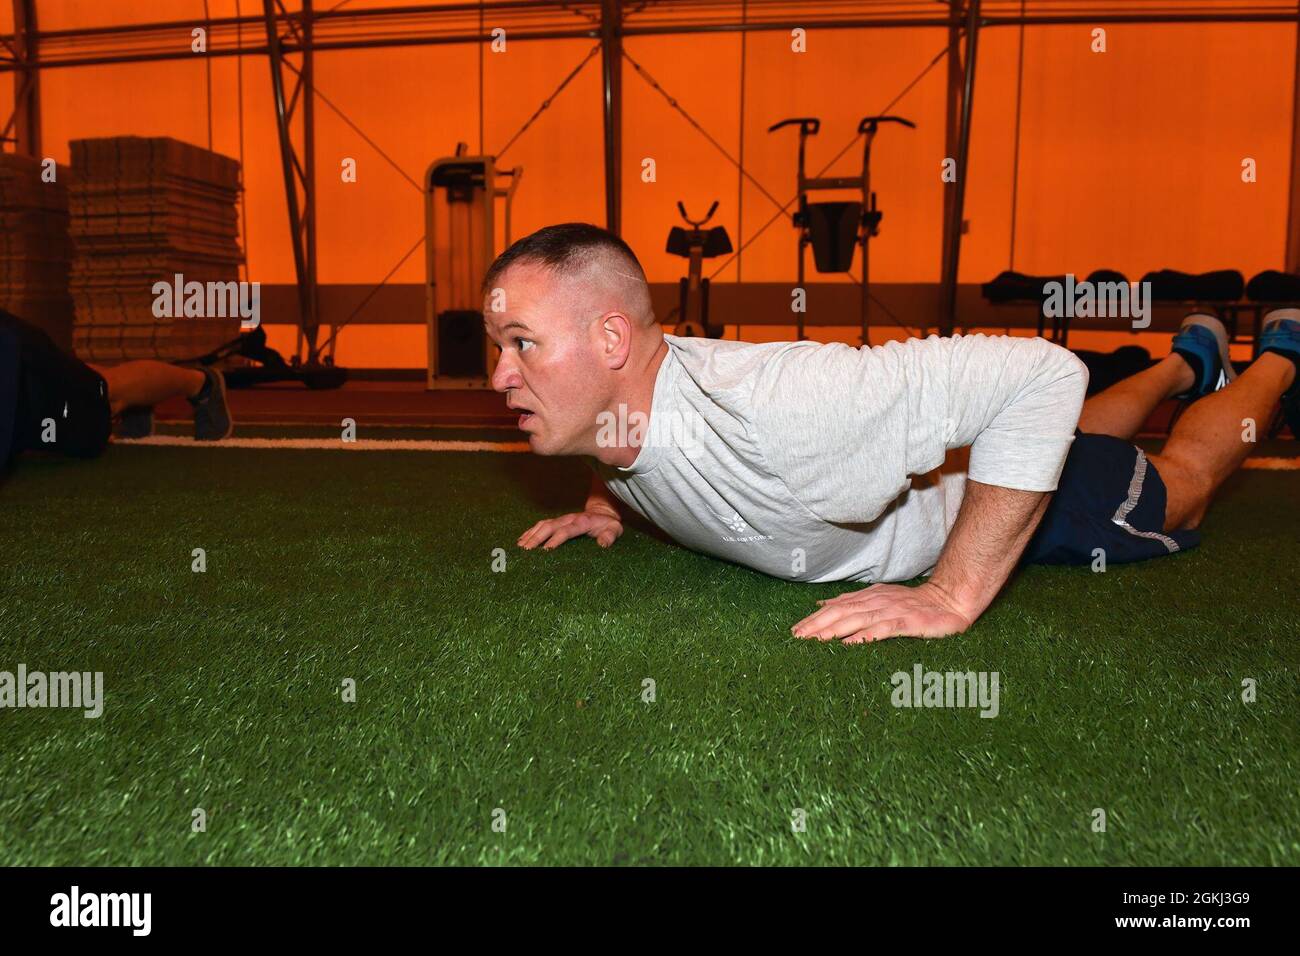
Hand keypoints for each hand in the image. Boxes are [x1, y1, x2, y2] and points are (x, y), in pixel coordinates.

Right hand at [517, 509, 623, 550]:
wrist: (602, 512)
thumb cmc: (608, 525)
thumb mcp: (614, 529)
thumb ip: (609, 536)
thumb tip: (602, 544)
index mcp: (582, 522)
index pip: (567, 530)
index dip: (556, 539)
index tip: (546, 550)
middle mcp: (568, 519)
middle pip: (549, 527)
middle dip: (537, 538)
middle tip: (526, 551)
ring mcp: (561, 519)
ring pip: (542, 525)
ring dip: (530, 535)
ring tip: (520, 548)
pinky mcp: (556, 521)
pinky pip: (540, 525)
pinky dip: (530, 532)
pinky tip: (520, 541)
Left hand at [790, 581, 973, 644]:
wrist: (950, 601)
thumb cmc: (914, 604)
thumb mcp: (881, 598)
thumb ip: (854, 602)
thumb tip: (824, 604)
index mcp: (869, 597)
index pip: (836, 607)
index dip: (815, 619)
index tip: (795, 631)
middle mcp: (877, 601)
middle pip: (841, 613)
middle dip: (817, 626)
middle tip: (797, 639)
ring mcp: (892, 611)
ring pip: (857, 620)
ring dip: (834, 630)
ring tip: (815, 641)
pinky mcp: (908, 622)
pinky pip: (883, 630)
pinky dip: (865, 636)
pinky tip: (850, 644)